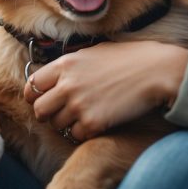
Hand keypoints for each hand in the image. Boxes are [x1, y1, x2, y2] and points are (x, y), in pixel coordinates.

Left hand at [24, 41, 187, 141]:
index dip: (35, 96)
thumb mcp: (94, 52)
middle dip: (48, 114)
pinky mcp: (93, 122)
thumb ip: (72, 65)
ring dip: (68, 123)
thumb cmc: (130, 58)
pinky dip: (84, 132)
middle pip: (39, 110)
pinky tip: (97, 121)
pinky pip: (76, 135)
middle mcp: (67, 84)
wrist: (156, 70)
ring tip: (85, 115)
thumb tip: (56, 76)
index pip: (31, 86)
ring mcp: (79, 105)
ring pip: (56, 125)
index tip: (45, 99)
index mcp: (65, 64)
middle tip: (63, 113)